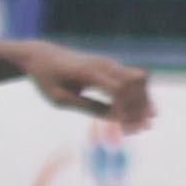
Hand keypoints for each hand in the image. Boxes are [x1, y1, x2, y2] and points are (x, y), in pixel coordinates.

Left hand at [25, 45, 154, 131]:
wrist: (41, 55)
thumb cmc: (47, 78)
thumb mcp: (59, 98)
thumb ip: (87, 107)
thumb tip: (115, 118)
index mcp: (87, 71)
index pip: (118, 89)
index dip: (125, 109)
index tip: (124, 129)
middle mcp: (103, 64)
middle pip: (135, 82)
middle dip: (140, 107)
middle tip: (139, 130)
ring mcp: (109, 63)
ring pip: (140, 79)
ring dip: (144, 101)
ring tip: (140, 126)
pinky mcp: (112, 66)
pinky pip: (134, 79)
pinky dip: (139, 96)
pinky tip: (136, 115)